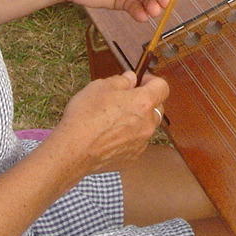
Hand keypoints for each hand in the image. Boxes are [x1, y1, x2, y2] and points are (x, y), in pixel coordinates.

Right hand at [48, 72, 168, 173]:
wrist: (73, 150)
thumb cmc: (86, 116)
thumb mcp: (100, 87)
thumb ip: (121, 81)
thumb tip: (131, 79)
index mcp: (143, 102)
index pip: (162, 87)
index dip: (152, 80)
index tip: (140, 80)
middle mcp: (147, 124)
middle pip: (156, 107)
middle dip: (145, 101)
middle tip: (124, 99)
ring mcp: (141, 143)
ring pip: (146, 126)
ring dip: (136, 120)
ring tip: (113, 119)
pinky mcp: (132, 157)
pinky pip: (136, 142)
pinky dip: (128, 137)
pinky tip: (109, 135)